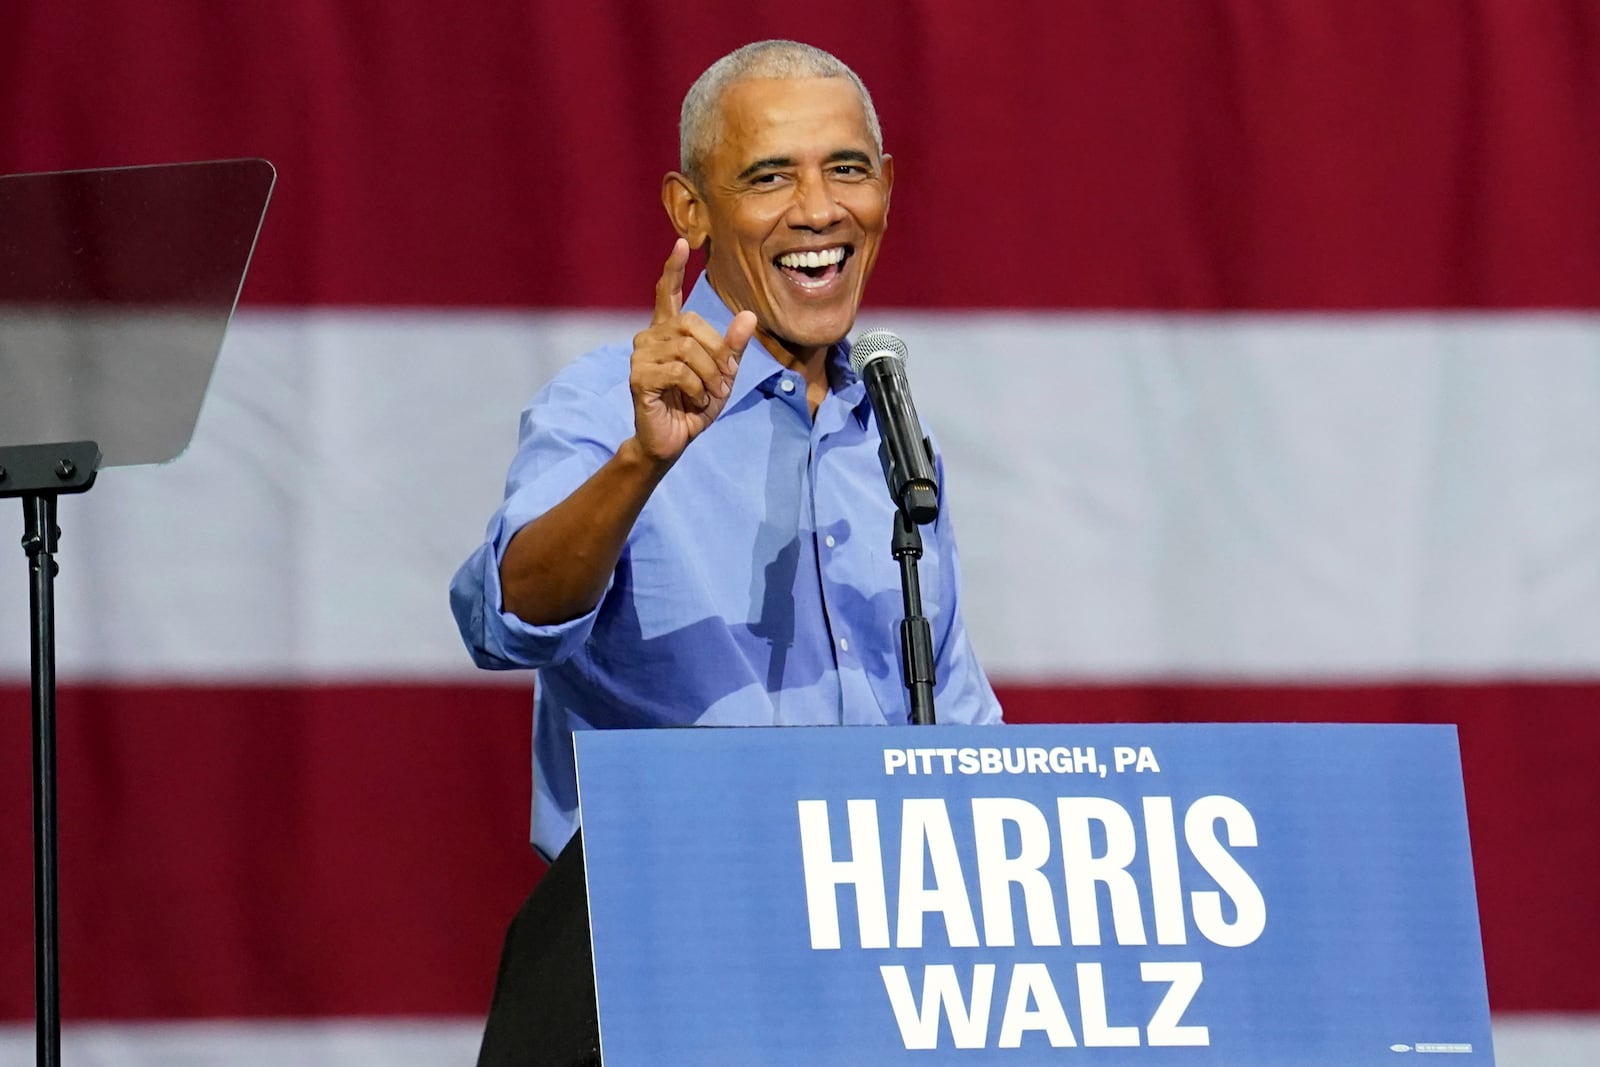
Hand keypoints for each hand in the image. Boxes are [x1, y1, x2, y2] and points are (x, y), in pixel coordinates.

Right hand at [629, 239, 756, 465]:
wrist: (674, 439)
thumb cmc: (695, 405)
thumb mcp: (723, 375)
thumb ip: (732, 346)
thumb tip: (748, 315)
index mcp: (669, 332)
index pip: (667, 292)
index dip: (673, 268)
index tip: (680, 242)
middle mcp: (650, 336)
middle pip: (692, 324)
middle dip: (717, 354)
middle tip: (724, 381)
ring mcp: (640, 355)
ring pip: (687, 350)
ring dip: (709, 376)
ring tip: (710, 395)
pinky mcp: (638, 376)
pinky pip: (678, 372)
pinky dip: (696, 389)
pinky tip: (695, 401)